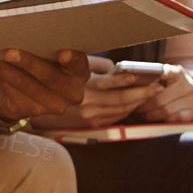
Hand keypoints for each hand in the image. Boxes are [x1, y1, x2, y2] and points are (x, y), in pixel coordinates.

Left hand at [0, 49, 90, 123]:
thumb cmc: (40, 59)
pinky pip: (11, 93)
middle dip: (28, 62)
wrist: (23, 88)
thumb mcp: (48, 52)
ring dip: (2, 70)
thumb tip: (24, 26)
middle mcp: (71, 92)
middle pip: (49, 76)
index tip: (63, 52)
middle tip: (9, 51)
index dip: (72, 60)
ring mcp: (52, 105)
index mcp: (80, 72)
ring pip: (25, 85)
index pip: (79, 65)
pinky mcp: (32, 111)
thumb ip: (46, 44)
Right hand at [35, 56, 161, 128]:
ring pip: (120, 112)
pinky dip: (125, 111)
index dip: (131, 83)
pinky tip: (133, 104)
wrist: (34, 106)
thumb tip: (116, 68)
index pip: (113, 87)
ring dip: (136, 103)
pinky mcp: (89, 126)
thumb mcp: (74, 66)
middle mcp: (86, 104)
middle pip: (122, 102)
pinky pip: (113, 118)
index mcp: (83, 87)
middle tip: (157, 87)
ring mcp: (88, 117)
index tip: (147, 78)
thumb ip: (97, 66)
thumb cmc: (55, 79)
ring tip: (150, 94)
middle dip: (142, 94)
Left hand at [131, 66, 192, 123]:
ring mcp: (192, 99)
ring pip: (165, 111)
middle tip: (132, 108)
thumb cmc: (167, 84)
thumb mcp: (161, 77)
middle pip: (160, 98)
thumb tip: (129, 83)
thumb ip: (149, 79)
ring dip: (149, 114)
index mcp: (177, 72)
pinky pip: (173, 120)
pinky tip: (152, 119)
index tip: (146, 83)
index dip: (156, 78)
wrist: (187, 91)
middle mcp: (188, 85)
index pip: (166, 73)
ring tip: (139, 114)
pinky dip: (161, 120)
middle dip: (143, 105)